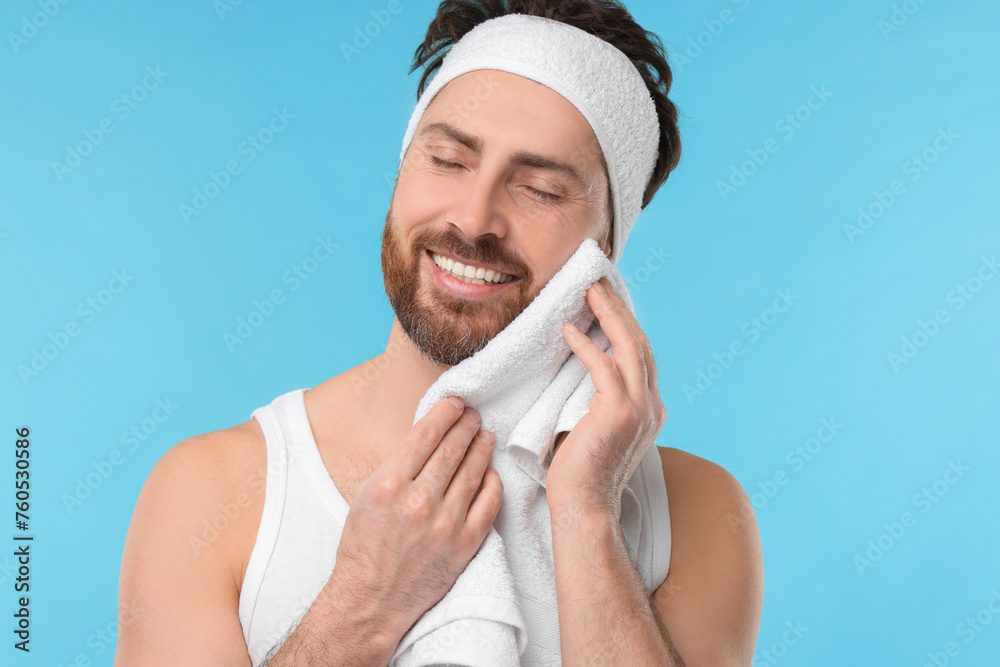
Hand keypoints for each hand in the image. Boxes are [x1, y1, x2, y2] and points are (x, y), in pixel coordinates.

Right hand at [326, 396, 502, 642]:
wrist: (371, 600)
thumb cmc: (364, 546)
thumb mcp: (367, 495)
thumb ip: (398, 465)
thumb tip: (429, 435)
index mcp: (389, 484)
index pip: (426, 433)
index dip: (445, 412)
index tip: (455, 403)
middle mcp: (418, 501)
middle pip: (453, 448)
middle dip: (467, 424)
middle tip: (474, 415)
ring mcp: (445, 524)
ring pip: (474, 470)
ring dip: (482, 447)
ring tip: (485, 435)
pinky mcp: (465, 544)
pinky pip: (489, 502)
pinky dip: (493, 482)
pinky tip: (491, 472)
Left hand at [547, 275, 666, 516]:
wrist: (584, 509)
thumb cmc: (580, 474)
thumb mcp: (594, 429)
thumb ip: (597, 401)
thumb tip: (580, 371)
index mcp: (649, 410)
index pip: (640, 355)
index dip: (624, 324)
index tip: (606, 299)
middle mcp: (651, 406)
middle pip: (638, 343)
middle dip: (618, 309)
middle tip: (597, 282)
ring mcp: (639, 410)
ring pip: (627, 348)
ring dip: (606, 315)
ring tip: (588, 292)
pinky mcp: (618, 414)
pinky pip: (602, 368)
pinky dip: (585, 347)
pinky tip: (569, 331)